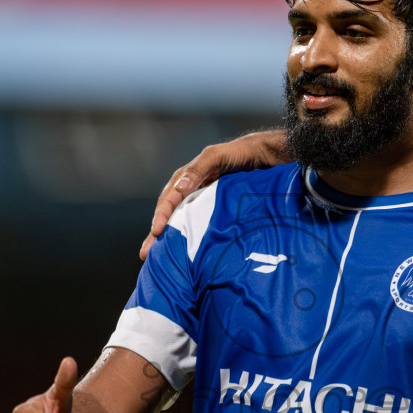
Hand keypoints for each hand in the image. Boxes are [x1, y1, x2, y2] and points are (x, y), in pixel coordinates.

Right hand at [139, 129, 290, 258]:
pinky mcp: (215, 213)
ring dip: (169, 241)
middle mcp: (191, 192)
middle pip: (170, 215)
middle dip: (156, 235)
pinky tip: (186, 255)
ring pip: (182, 224)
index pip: (168, 199)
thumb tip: (178, 189)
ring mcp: (203, 204)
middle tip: (145, 255)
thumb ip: (198, 169)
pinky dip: (189, 240)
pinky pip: (198, 227)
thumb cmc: (241, 153)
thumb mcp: (217, 156)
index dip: (161, 216)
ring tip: (158, 259)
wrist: (267, 158)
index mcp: (186, 178)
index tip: (156, 232)